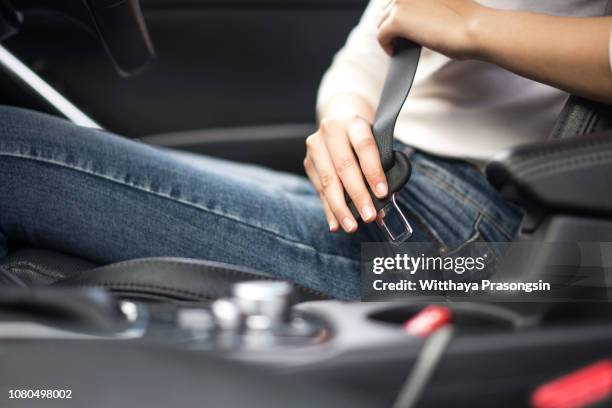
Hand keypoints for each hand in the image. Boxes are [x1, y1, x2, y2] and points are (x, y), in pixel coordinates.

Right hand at [304, 115, 387, 232]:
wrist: (339, 127)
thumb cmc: (362, 141)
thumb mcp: (375, 146)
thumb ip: (380, 172)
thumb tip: (383, 207)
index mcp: (354, 123)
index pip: (365, 147)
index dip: (373, 171)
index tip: (382, 193)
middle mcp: (331, 131)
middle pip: (344, 167)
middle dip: (357, 195)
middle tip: (368, 216)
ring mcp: (316, 146)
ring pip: (328, 181)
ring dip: (340, 208)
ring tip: (351, 226)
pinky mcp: (308, 163)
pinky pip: (320, 191)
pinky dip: (329, 210)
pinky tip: (336, 223)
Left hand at [377, 0, 484, 57]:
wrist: (475, 29)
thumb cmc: (469, 21)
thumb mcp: (445, 4)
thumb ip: (426, 6)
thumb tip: (413, 18)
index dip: (400, 14)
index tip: (405, 28)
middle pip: (387, 8)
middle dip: (392, 24)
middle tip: (399, 40)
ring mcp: (402, 1)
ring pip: (381, 21)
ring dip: (388, 35)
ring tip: (398, 47)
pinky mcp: (397, 20)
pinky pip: (381, 35)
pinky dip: (385, 46)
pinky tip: (395, 52)